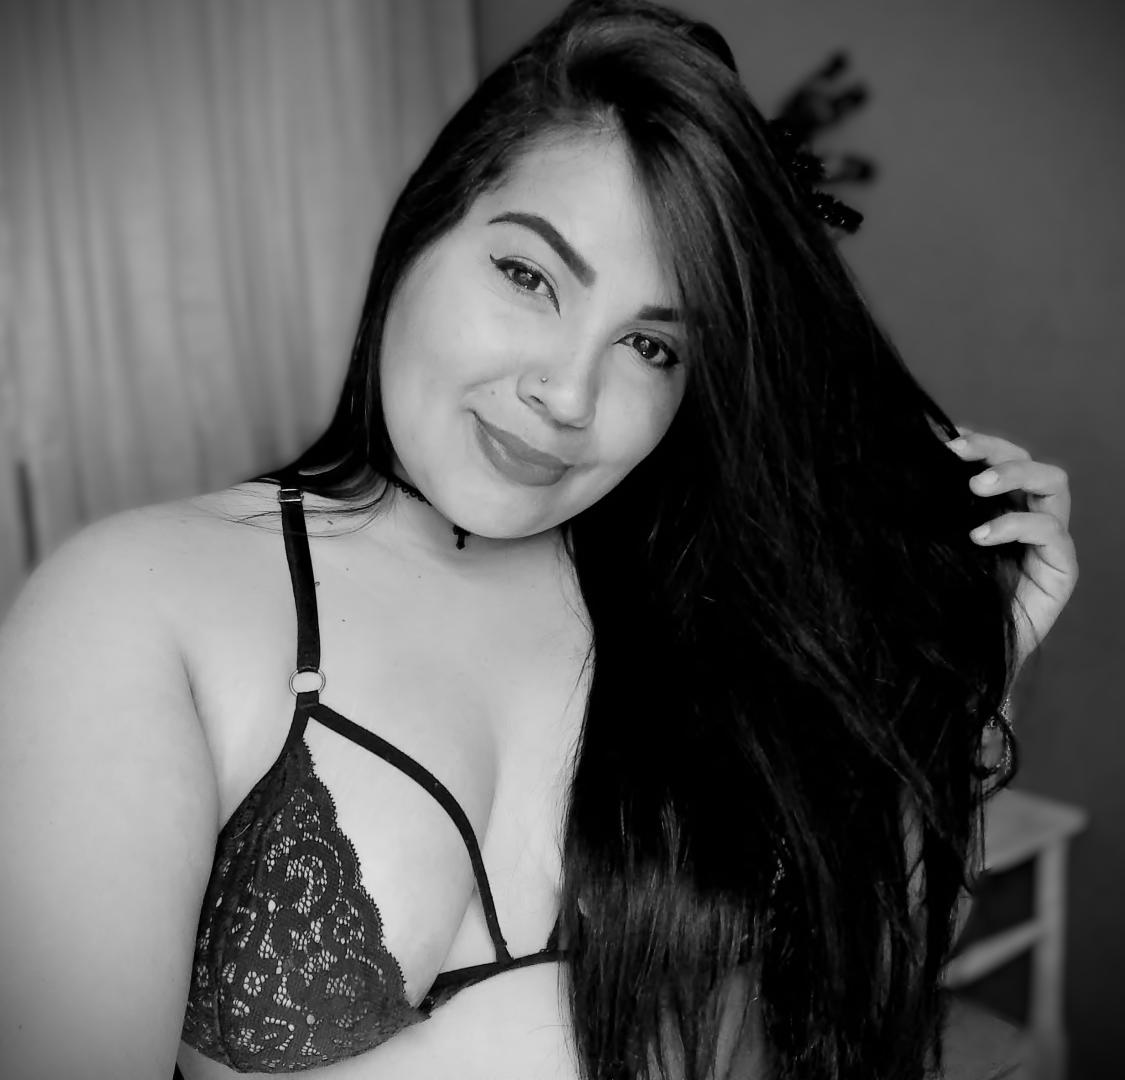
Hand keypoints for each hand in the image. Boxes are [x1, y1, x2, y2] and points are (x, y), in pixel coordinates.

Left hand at [946, 427, 1076, 672]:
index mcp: (999, 506)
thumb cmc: (940, 599)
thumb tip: (897, 466)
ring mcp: (1048, 541)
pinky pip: (1051, 533)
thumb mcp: (927, 545)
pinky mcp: (1061, 569)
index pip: (999, 457)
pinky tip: (981, 537)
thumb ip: (924, 510)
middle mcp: (1027, 516)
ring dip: (1014, 475)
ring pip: (1052, 483)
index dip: (977, 441)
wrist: (957, 655)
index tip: (942, 436)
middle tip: (958, 453)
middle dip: (995, 449)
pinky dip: (1016, 526)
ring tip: (976, 487)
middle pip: (1028, 459)